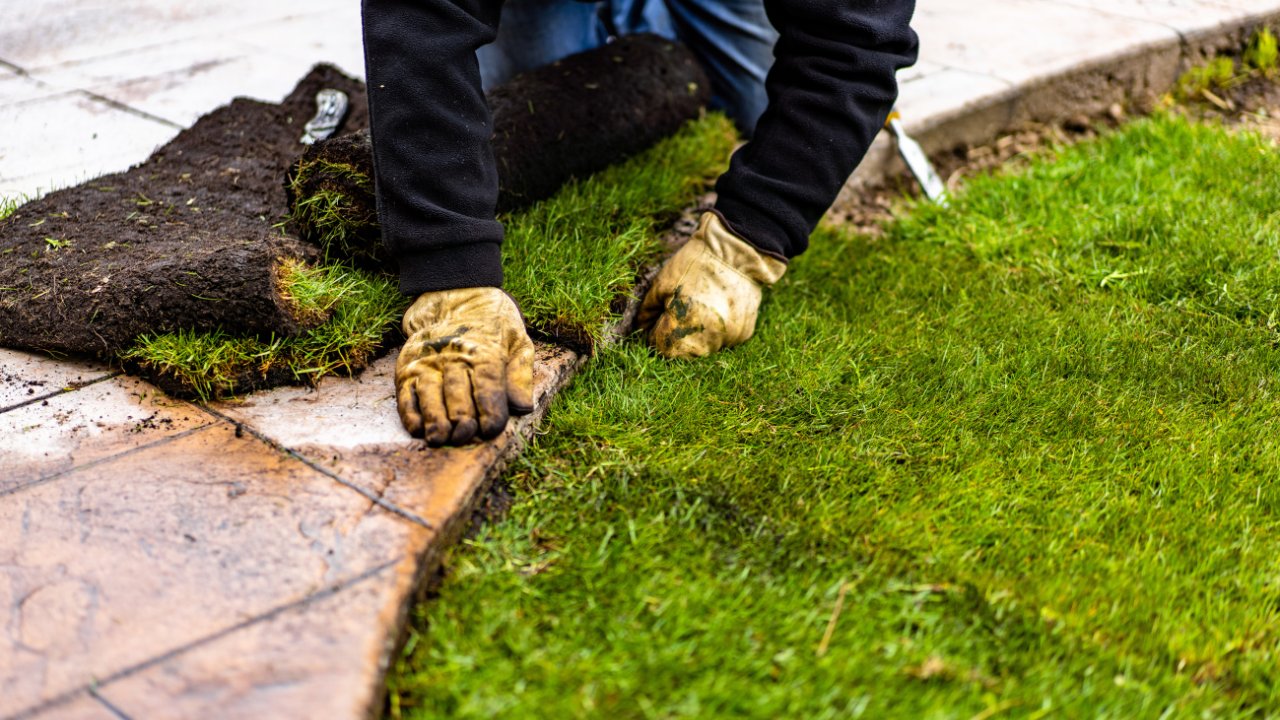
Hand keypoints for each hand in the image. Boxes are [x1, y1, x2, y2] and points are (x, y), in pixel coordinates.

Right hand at [395, 287, 534, 445]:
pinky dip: (410, 413)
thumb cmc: (492, 324)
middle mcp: (453, 357)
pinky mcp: (407, 367)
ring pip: (430, 396)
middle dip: (463, 421)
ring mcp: (427, 362)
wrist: (453, 295)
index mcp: (484, 352)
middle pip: (457, 395)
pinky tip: (418, 429)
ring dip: (435, 420)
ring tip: (440, 439)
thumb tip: (523, 408)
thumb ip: (521, 374)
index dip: (490, 411)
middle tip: (465, 436)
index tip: (490, 430)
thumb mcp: (517, 340)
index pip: (488, 386)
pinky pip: (406, 394)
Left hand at [638, 212, 786, 358]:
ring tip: (701, 305)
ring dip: (697, 335)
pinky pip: (723, 340)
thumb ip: (648, 310)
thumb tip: (643, 326)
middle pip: (682, 353)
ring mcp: (728, 339)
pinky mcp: (743, 334)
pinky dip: (716, 329)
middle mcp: (707, 341)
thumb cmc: (695, 263)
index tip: (658, 318)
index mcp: (682, 328)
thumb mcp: (662, 283)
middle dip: (675, 337)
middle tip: (681, 309)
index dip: (655, 333)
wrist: (736, 250)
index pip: (660, 348)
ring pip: (704, 348)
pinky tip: (717, 307)